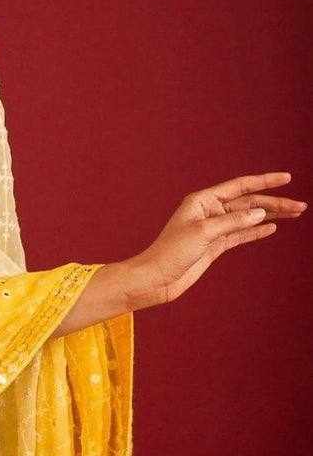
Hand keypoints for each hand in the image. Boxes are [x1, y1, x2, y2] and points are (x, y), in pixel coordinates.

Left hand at [124, 171, 305, 309]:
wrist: (157, 278)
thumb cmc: (171, 252)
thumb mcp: (203, 233)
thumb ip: (233, 221)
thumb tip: (261, 213)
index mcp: (202, 200)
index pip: (240, 186)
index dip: (265, 181)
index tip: (287, 178)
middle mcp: (209, 211)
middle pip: (249, 203)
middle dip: (275, 203)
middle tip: (300, 206)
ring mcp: (213, 228)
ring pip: (248, 218)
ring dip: (271, 216)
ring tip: (295, 214)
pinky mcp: (215, 245)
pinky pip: (241, 234)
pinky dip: (257, 230)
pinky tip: (273, 228)